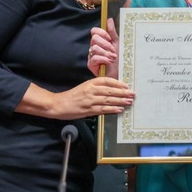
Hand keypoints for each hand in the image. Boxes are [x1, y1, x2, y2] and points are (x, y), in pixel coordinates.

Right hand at [16, 76, 133, 119]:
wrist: (58, 104)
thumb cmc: (72, 96)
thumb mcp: (84, 87)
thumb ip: (96, 87)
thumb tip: (112, 89)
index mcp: (90, 83)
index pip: (107, 81)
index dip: (118, 83)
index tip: (127, 86)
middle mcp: (91, 90)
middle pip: (110, 90)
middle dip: (123, 92)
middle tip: (133, 94)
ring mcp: (90, 100)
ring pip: (108, 100)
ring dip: (120, 101)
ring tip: (129, 102)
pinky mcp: (88, 110)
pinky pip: (103, 109)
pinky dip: (112, 109)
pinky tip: (120, 109)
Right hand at [88, 18, 119, 76]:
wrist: (122, 73)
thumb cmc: (121, 59)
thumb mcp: (118, 43)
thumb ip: (112, 32)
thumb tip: (109, 19)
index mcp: (101, 41)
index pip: (94, 31)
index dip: (102, 33)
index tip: (110, 38)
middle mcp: (95, 47)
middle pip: (94, 38)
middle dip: (105, 44)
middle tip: (113, 50)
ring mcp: (92, 56)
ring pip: (94, 48)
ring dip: (106, 53)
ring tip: (113, 58)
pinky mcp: (91, 65)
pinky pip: (94, 58)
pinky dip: (103, 59)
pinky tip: (109, 62)